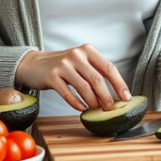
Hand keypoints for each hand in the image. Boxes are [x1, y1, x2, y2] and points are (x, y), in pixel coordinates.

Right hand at [14, 45, 130, 111]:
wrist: (34, 64)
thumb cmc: (63, 66)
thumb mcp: (80, 62)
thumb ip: (95, 72)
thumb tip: (115, 93)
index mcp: (88, 50)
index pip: (109, 68)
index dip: (119, 84)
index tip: (126, 98)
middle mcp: (76, 55)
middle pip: (97, 79)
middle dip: (106, 96)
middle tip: (110, 109)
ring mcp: (63, 65)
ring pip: (84, 87)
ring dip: (93, 101)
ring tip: (97, 110)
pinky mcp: (51, 76)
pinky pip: (68, 93)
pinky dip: (76, 103)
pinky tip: (81, 109)